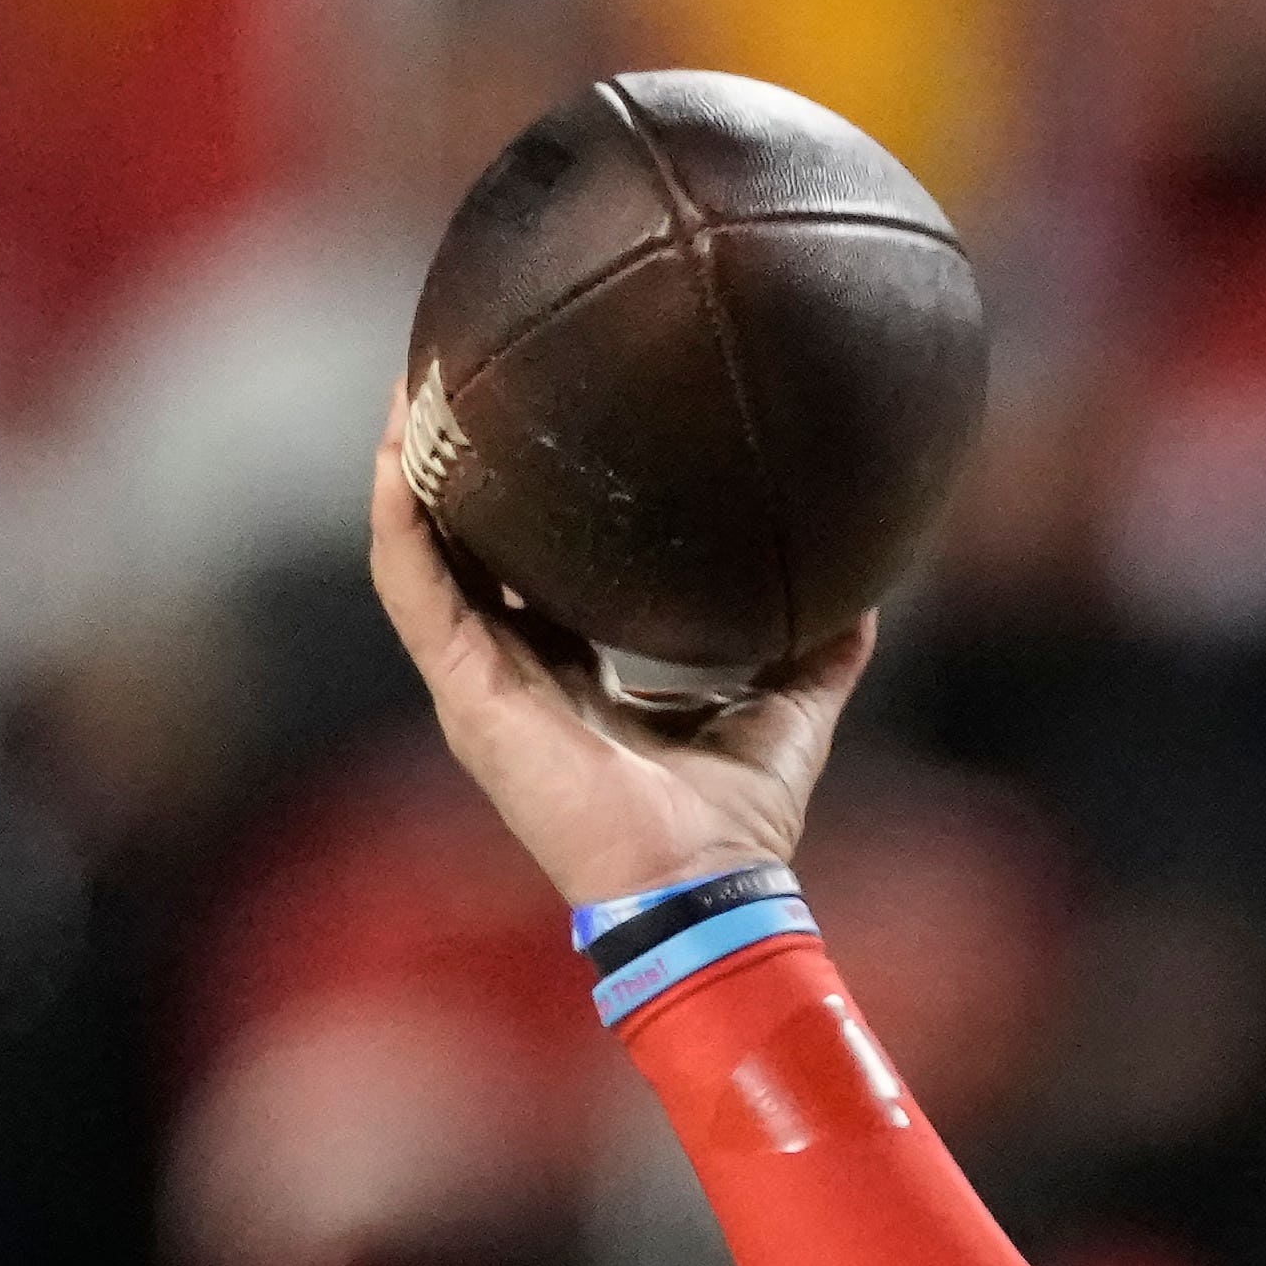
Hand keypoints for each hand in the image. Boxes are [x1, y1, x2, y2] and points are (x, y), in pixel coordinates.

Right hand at [365, 374, 870, 908]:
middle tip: (459, 379)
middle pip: (461, 550)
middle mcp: (510, 675)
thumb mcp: (786, 714)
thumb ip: (817, 655)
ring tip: (414, 387)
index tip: (536, 436)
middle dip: (453, 469)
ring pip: (419, 551)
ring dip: (411, 471)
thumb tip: (864, 599)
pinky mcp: (464, 691)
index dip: (524, 508)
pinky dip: (402, 516)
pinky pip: (412, 583)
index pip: (527, 576)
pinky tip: (402, 451)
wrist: (703, 886)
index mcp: (567, 678)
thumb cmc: (734, 824)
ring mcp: (477, 683)